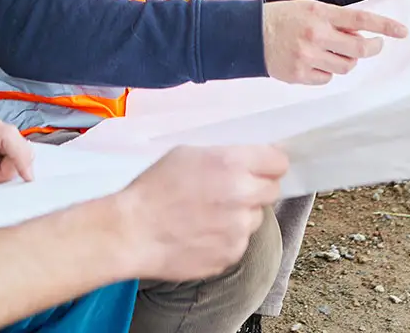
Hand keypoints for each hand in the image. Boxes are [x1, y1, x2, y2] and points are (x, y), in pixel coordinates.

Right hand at [114, 145, 287, 282]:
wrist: (132, 232)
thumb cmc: (153, 190)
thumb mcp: (186, 154)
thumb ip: (225, 156)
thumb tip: (250, 160)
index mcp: (231, 164)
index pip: (278, 161)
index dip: (270, 163)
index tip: (264, 166)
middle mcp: (242, 196)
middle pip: (272, 190)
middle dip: (256, 188)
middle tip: (230, 190)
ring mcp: (238, 230)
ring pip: (254, 218)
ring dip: (240, 215)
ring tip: (207, 215)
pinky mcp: (231, 255)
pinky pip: (239, 242)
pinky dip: (226, 238)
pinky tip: (200, 233)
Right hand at [262, 0, 407, 84]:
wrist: (250, 34)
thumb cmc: (284, 18)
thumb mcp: (310, 8)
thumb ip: (336, 20)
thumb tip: (362, 35)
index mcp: (320, 13)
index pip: (360, 19)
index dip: (384, 27)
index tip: (402, 32)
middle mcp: (315, 35)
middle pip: (359, 50)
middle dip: (371, 48)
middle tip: (373, 46)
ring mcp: (307, 57)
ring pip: (346, 67)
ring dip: (346, 60)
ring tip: (333, 52)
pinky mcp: (300, 75)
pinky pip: (327, 79)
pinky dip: (327, 72)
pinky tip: (314, 62)